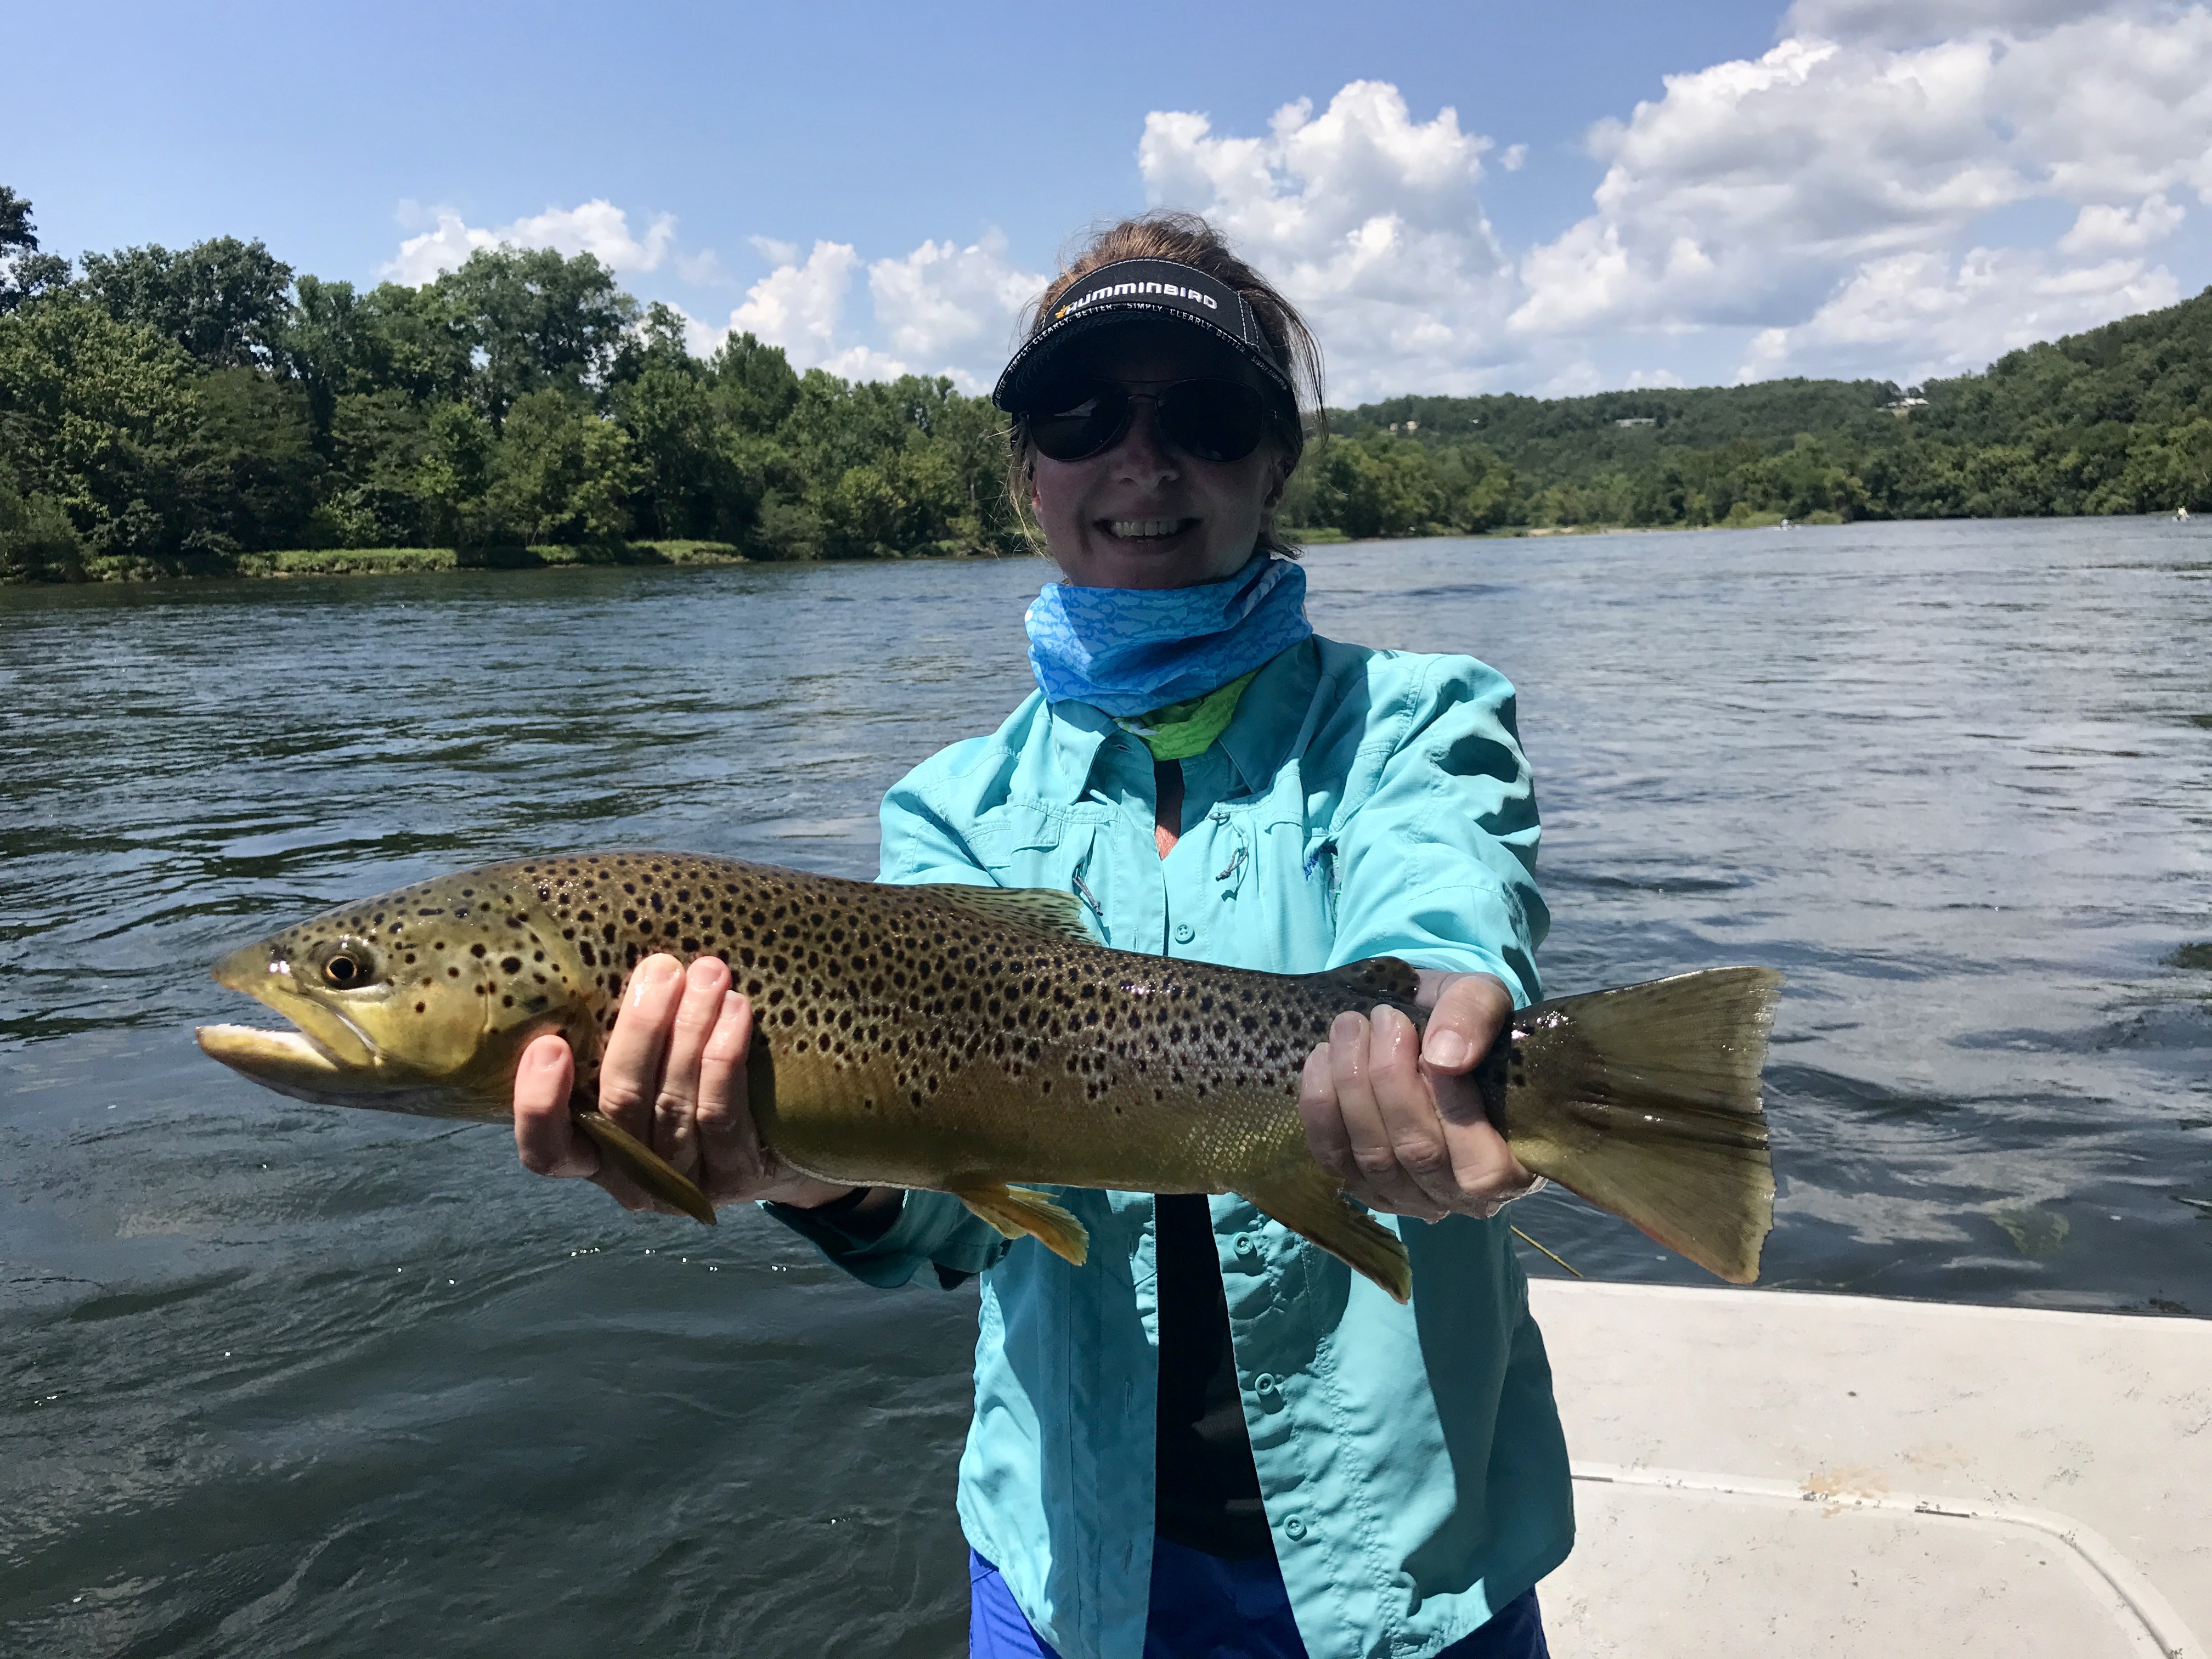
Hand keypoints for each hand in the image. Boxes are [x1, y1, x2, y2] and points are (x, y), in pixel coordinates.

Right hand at [512, 952, 857, 1214]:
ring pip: (673, 1105)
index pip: (547, 1151)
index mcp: (592, 1153)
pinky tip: (736, 1010)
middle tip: (660, 969)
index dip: (540, 1105)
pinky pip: (722, 1115)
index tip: (550, 1044)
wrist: (782, 1140)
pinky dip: (724, 1058)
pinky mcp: (737, 1178)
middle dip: (640, 1030)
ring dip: (688, 1031)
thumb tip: (611, 959)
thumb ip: (613, 1034)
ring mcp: (684, 1184)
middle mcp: (631, 1180)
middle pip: (621, 1106)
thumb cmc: (692, 1083)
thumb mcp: (645, 1065)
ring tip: (708, 973)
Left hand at [1296, 970, 1540, 1221]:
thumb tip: (1446, 1056)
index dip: (1452, 1103)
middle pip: (1419, 1153)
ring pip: (1373, 1157)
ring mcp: (1408, 1198)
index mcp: (1514, 1166)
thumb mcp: (1483, 998)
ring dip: (1352, 1085)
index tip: (1428, 1043)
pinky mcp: (1361, 1186)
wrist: (1420, 1029)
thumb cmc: (1463, 1023)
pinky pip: (1332, 1157)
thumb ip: (1475, 1016)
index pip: (1483, 1163)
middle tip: (1381, 1018)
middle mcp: (1461, 1196)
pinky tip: (1323, 1058)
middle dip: (1390, 1079)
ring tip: (1349, 1027)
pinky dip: (1321, 1106)